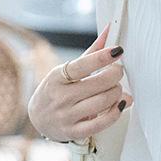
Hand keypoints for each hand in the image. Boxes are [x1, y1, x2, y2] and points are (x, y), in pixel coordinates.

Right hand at [27, 22, 133, 142]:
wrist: (39, 119)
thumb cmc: (58, 90)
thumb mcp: (68, 71)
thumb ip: (91, 53)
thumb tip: (110, 29)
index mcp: (57, 77)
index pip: (82, 66)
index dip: (102, 57)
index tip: (118, 50)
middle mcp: (61, 96)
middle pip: (98, 84)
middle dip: (115, 76)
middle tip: (117, 73)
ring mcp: (67, 115)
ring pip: (103, 102)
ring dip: (117, 93)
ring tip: (117, 89)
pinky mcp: (74, 132)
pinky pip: (101, 123)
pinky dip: (116, 112)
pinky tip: (120, 104)